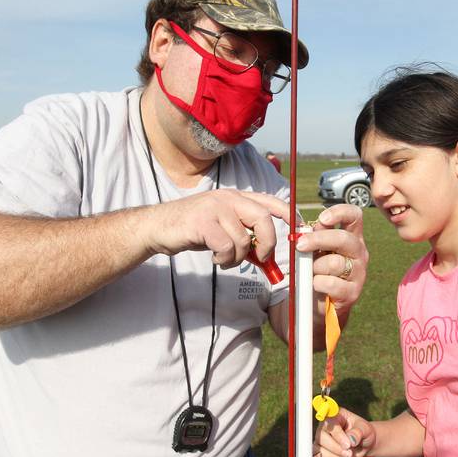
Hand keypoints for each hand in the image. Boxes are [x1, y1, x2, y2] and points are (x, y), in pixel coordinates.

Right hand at [144, 189, 291, 266]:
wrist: (158, 227)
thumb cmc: (193, 229)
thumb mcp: (223, 227)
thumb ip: (245, 234)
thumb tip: (268, 256)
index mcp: (237, 197)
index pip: (271, 201)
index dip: (290, 214)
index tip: (299, 228)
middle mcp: (229, 198)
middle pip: (264, 220)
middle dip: (268, 244)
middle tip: (261, 259)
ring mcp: (216, 208)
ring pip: (244, 240)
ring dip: (237, 258)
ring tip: (223, 258)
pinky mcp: (203, 223)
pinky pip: (227, 248)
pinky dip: (224, 260)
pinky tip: (214, 258)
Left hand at [296, 204, 368, 315]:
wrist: (321, 303)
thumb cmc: (318, 270)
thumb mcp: (316, 250)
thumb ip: (315, 236)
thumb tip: (306, 228)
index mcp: (352, 237)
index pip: (355, 216)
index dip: (340, 212)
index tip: (322, 219)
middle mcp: (359, 253)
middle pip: (344, 239)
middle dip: (318, 240)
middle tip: (300, 245)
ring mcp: (359, 273)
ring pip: (335, 263)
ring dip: (316, 267)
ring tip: (310, 272)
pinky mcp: (353, 293)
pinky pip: (331, 283)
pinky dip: (318, 283)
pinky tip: (315, 285)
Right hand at [313, 407, 375, 456]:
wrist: (364, 443)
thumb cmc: (363, 432)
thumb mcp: (365, 429)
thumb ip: (358, 432)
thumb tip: (351, 440)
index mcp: (334, 416)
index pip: (329, 424)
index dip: (337, 436)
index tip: (348, 445)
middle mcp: (324, 428)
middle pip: (320, 438)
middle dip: (335, 449)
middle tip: (349, 454)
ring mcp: (321, 441)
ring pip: (317, 451)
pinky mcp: (321, 453)